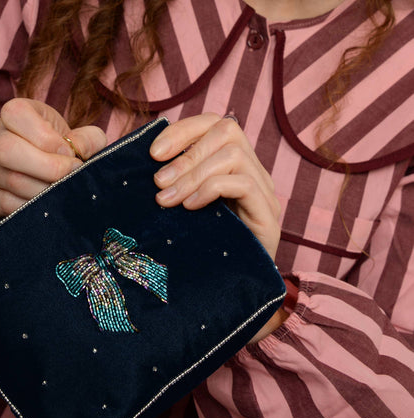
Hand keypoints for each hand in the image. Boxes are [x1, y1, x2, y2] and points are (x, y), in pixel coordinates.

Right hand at [0, 98, 105, 235]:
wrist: (42, 180)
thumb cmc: (60, 152)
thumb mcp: (79, 139)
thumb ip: (88, 140)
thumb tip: (79, 150)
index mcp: (14, 113)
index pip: (17, 114)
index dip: (47, 137)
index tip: (70, 153)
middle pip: (7, 149)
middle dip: (47, 167)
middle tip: (70, 174)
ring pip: (11, 181)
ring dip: (45, 190)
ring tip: (63, 190)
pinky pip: (5, 204)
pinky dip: (33, 208)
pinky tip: (47, 205)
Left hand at [150, 113, 280, 262]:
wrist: (226, 294)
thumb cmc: (196, 247)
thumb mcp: (180, 203)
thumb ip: (172, 178)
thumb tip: (147, 157)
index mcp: (231, 164)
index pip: (215, 123)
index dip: (183, 130)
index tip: (153, 153)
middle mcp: (253, 172)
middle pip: (228, 130)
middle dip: (186, 152)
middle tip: (158, 181)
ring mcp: (265, 194)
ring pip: (234, 156)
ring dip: (193, 173)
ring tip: (167, 199)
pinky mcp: (269, 218)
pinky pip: (243, 184)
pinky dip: (211, 189)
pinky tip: (190, 207)